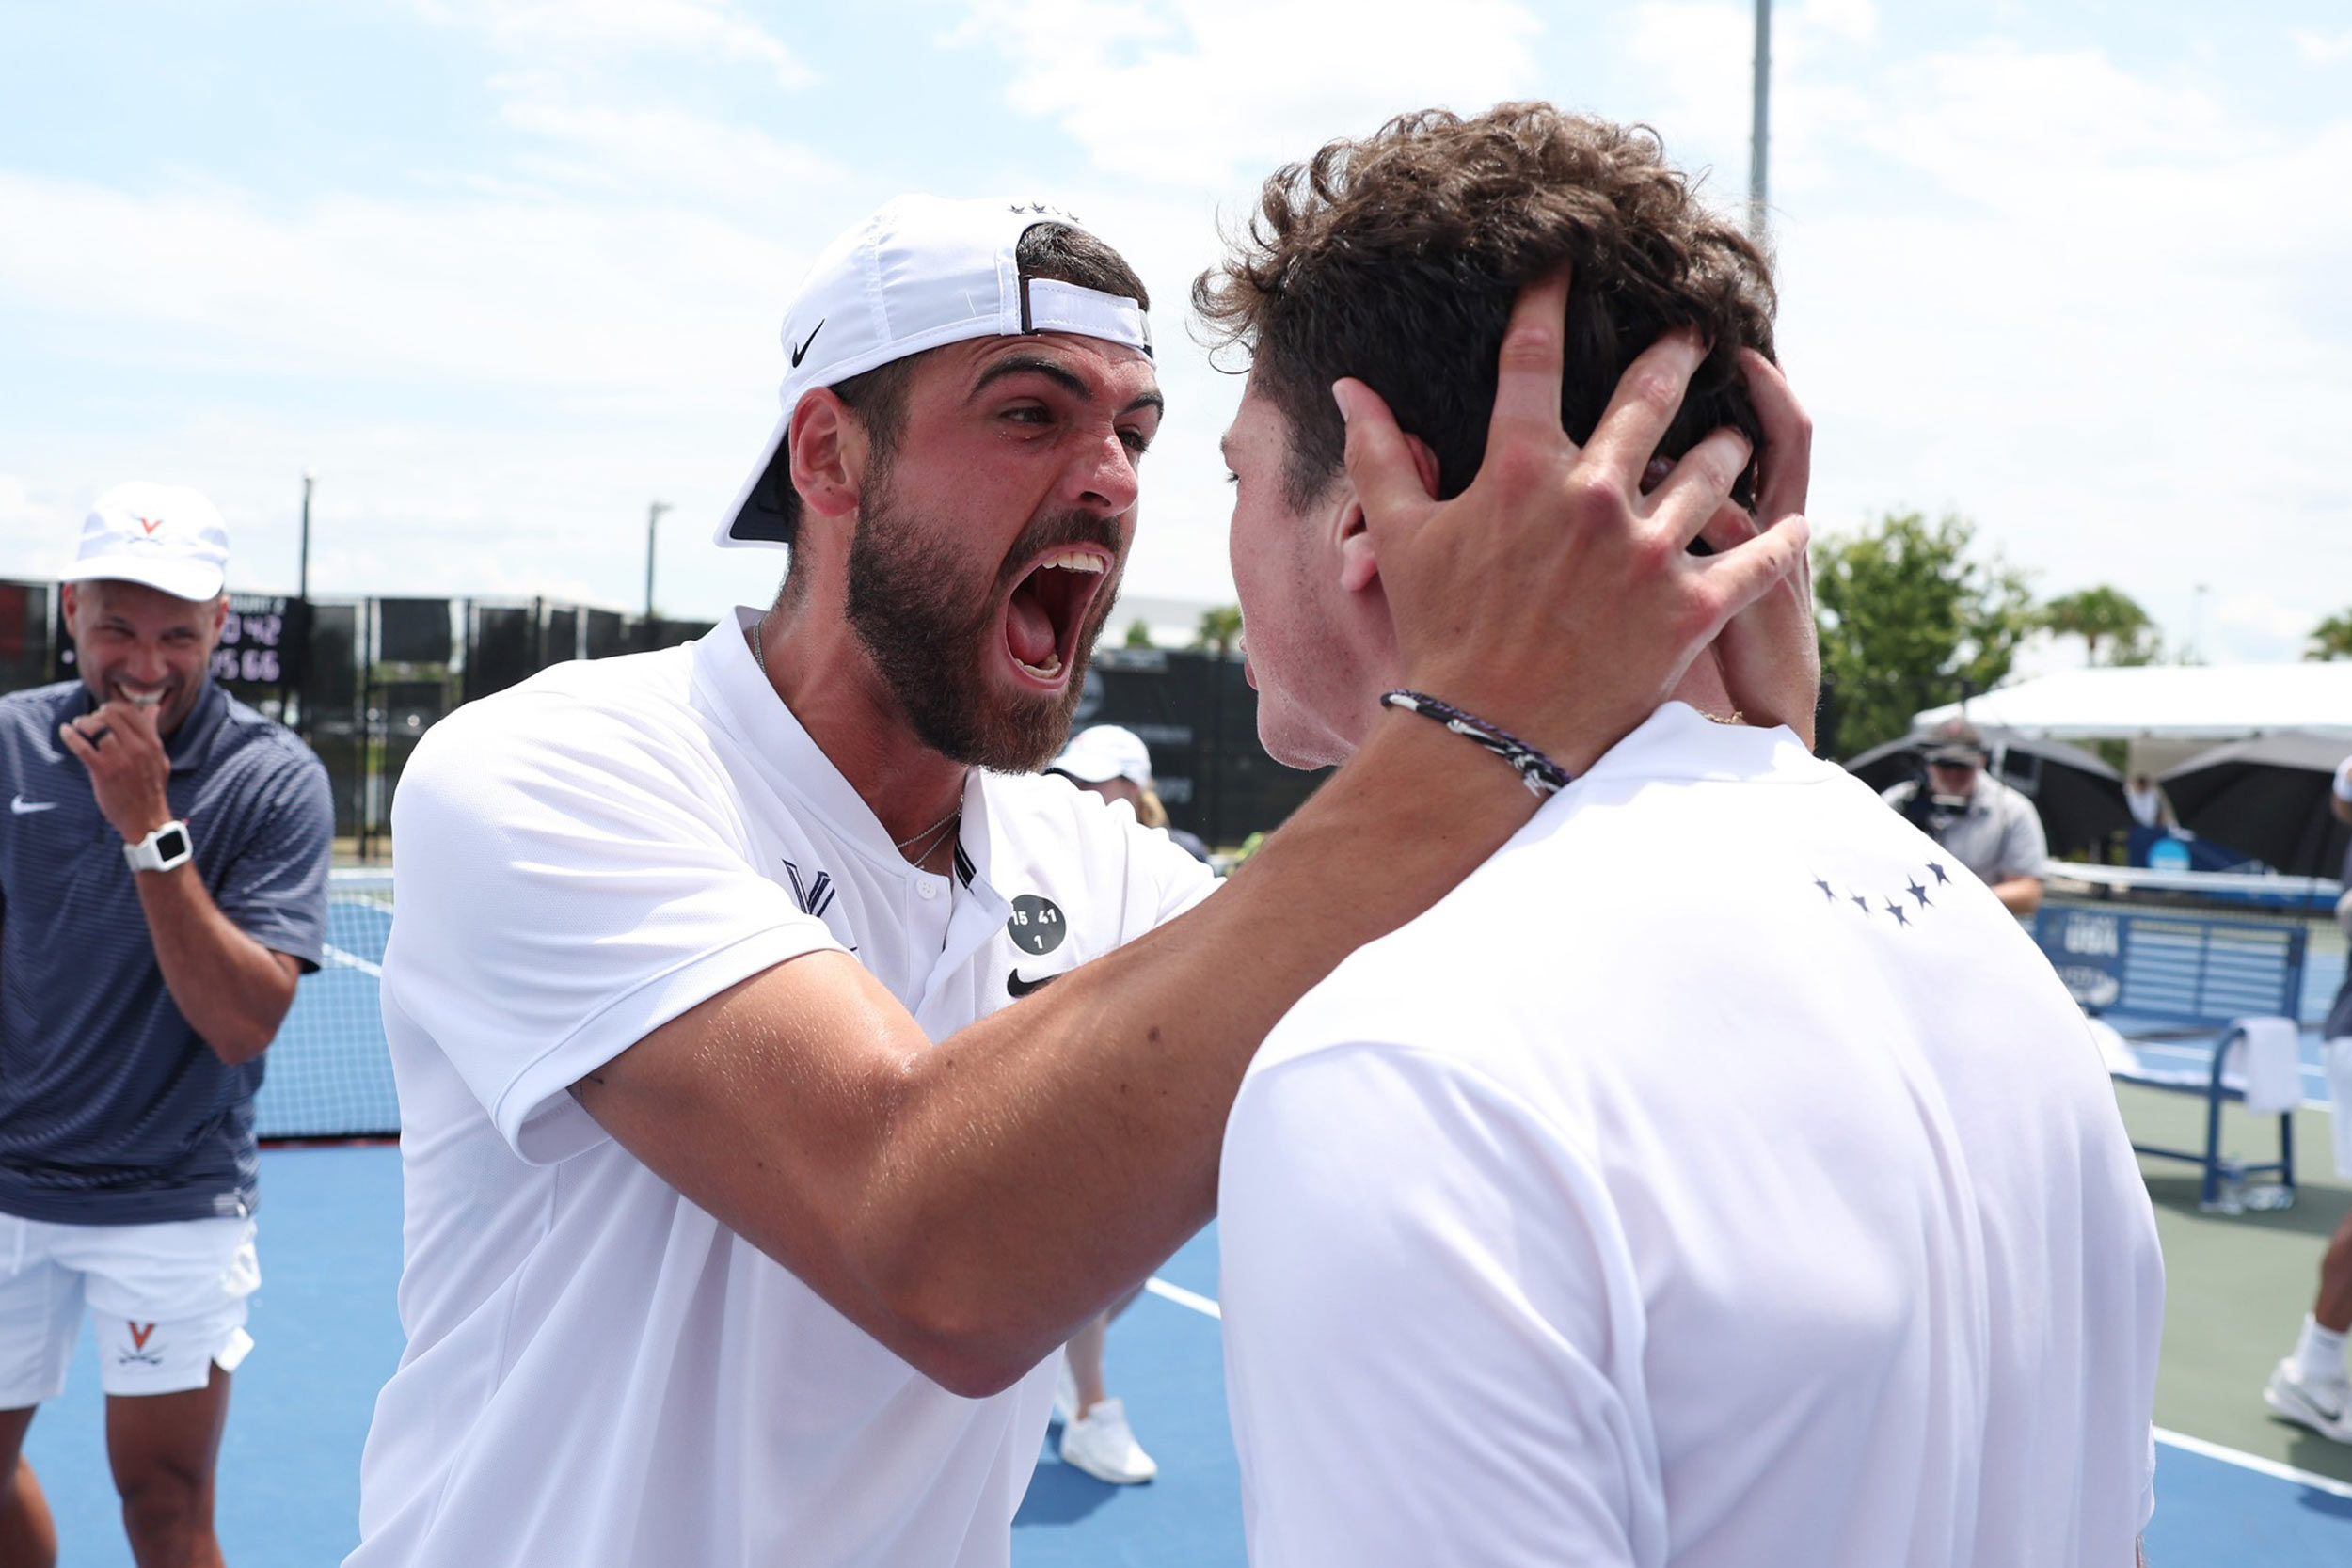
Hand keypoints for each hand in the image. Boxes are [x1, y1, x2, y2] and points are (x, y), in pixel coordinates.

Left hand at [58, 697, 173, 844]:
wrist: (146, 819)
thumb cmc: (150, 789)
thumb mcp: (158, 758)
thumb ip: (153, 733)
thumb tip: (152, 708)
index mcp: (152, 743)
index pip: (130, 712)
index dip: (113, 708)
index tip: (104, 713)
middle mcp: (138, 748)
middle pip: (112, 715)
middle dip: (97, 714)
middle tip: (90, 722)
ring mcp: (121, 759)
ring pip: (98, 727)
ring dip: (84, 722)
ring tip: (78, 726)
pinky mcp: (104, 771)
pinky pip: (83, 746)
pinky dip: (71, 736)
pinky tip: (66, 731)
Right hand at [1339, 270, 1810, 775]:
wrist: (1483, 740)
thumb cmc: (1439, 637)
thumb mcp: (1404, 540)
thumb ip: (1381, 455)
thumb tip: (1347, 386)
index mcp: (1521, 471)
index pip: (1534, 358)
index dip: (1549, 297)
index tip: (1567, 260)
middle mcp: (1592, 496)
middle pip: (1650, 397)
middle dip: (1677, 354)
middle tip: (1698, 331)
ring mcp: (1648, 552)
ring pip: (1713, 470)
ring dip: (1728, 447)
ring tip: (1736, 436)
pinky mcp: (1691, 609)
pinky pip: (1757, 560)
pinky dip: (1778, 542)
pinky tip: (1792, 525)